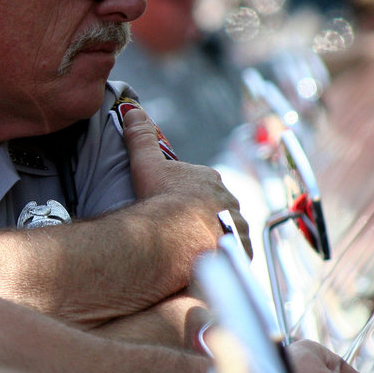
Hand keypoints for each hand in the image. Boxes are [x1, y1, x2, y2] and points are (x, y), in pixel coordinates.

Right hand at [122, 106, 251, 257]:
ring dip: (217, 237)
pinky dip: (225, 257)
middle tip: (184, 229)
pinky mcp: (239, 251)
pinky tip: (210, 262)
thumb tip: (133, 110)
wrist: (173, 234)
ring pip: (229, 230)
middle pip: (218, 207)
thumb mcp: (146, 163)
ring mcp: (236, 226)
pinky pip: (234, 254)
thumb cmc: (159, 197)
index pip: (203, 185)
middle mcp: (228, 200)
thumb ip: (141, 136)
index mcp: (209, 179)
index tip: (175, 206)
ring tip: (197, 249)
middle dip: (206, 216)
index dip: (189, 195)